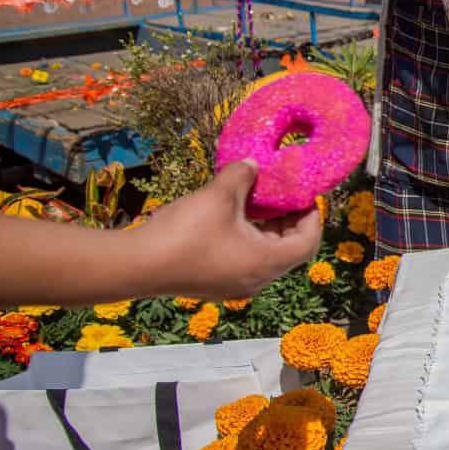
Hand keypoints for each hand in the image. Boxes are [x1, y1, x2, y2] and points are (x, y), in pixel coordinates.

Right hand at [138, 161, 323, 299]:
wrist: (136, 265)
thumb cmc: (184, 232)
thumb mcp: (218, 196)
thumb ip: (242, 176)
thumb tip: (253, 163)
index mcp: (266, 263)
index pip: (308, 242)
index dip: (312, 217)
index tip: (306, 195)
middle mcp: (256, 281)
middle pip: (288, 251)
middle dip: (289, 221)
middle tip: (284, 194)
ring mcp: (234, 286)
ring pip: (265, 257)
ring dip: (266, 230)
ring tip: (259, 201)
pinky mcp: (215, 285)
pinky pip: (244, 262)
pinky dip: (248, 240)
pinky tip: (233, 217)